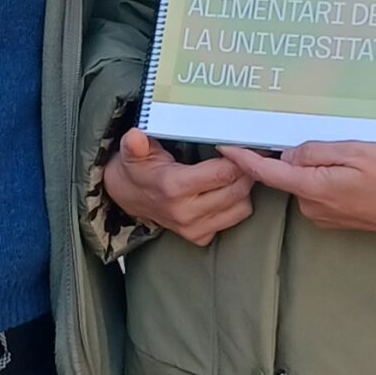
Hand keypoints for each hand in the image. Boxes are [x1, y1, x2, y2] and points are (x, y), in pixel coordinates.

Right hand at [102, 127, 253, 246]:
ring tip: (235, 173)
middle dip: (246, 171)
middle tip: (244, 157)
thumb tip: (135, 137)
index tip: (240, 146)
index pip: (222, 174)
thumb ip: (136, 144)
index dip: (237, 157)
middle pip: (237, 190)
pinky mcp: (200, 237)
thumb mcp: (134, 151)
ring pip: (241, 207)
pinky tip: (227, 190)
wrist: (129, 196)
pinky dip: (237, 204)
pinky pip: (234, 219)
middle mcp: (185, 212)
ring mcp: (194, 228)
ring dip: (244, 188)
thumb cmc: (139, 170)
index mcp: (173, 187)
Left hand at [218, 140, 375, 236]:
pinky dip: (332, 179)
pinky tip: (361, 175)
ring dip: (323, 167)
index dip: (244, 159)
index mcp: (314, 188)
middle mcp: (313, 207)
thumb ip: (318, 152)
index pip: (268, 172)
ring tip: (361, 161)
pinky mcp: (338, 221)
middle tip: (342, 144)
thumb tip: (289, 154)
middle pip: (291, 173)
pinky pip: (322, 192)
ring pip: (308, 182)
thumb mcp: (358, 151)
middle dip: (304, 155)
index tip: (223, 146)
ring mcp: (325, 217)